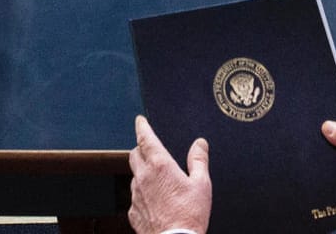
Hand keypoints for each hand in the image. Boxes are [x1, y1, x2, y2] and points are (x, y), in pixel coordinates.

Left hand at [128, 116, 211, 233]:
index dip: (142, 127)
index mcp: (160, 166)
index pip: (145, 139)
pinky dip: (143, 194)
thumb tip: (199, 144)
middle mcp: (143, 177)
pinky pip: (135, 197)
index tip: (140, 121)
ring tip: (157, 179)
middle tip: (149, 148)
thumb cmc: (189, 215)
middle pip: (134, 154)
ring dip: (142, 172)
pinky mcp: (133, 212)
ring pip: (134, 176)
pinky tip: (155, 201)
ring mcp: (136, 195)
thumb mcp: (202, 184)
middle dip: (140, 148)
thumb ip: (198, 160)